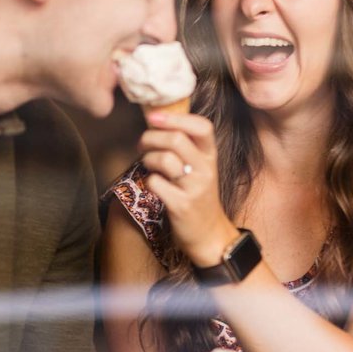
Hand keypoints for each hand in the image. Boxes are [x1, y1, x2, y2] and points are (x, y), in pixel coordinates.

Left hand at [140, 112, 235, 264]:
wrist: (209, 234)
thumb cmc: (198, 196)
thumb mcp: (200, 168)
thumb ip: (186, 146)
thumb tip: (156, 120)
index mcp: (211, 156)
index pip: (202, 126)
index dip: (176, 117)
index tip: (154, 117)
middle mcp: (206, 169)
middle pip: (176, 139)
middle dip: (151, 137)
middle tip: (142, 143)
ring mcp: (194, 188)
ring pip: (164, 159)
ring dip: (148, 159)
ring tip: (148, 164)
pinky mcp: (181, 205)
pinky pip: (155, 183)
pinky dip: (148, 181)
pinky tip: (153, 185)